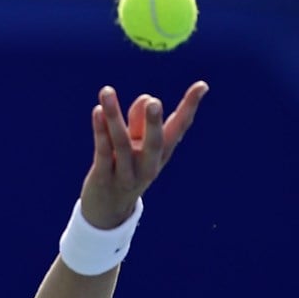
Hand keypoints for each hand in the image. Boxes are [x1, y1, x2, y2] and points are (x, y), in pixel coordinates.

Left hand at [79, 81, 208, 228]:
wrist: (108, 212)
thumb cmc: (126, 170)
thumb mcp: (137, 147)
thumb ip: (139, 122)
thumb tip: (147, 98)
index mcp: (161, 155)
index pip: (178, 128)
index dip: (190, 107)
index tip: (202, 85)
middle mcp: (147, 166)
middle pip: (154, 143)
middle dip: (154, 122)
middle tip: (155, 102)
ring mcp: (126, 175)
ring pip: (121, 143)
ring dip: (113, 116)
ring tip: (106, 91)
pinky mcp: (104, 179)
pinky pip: (103, 153)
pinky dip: (99, 132)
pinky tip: (96, 112)